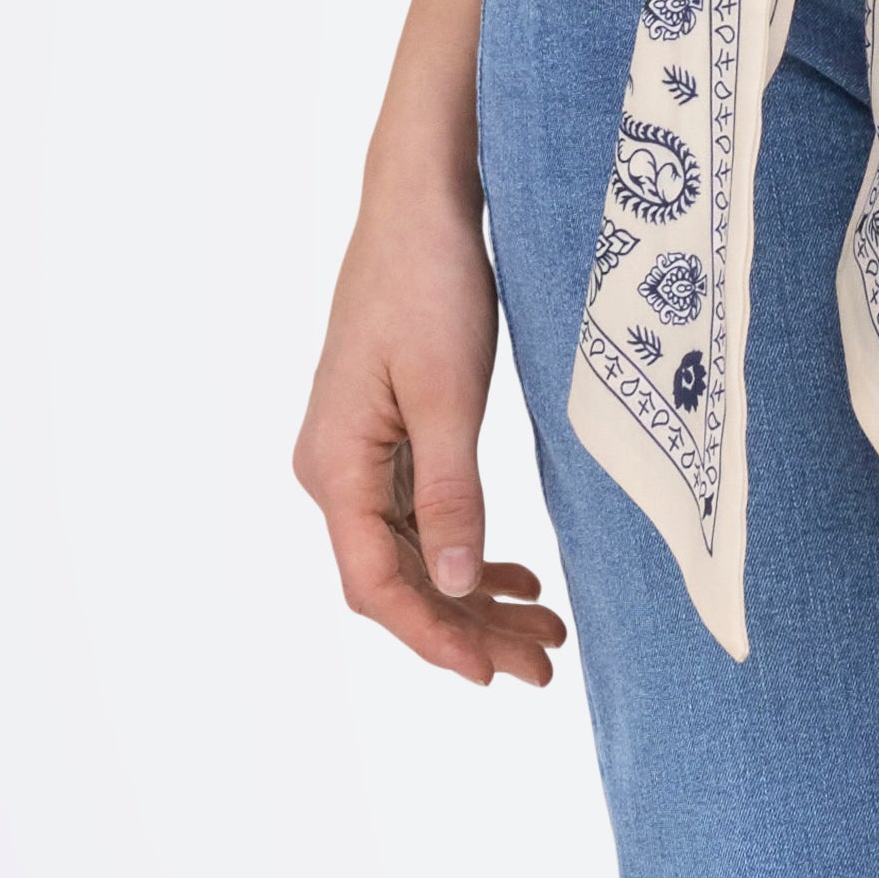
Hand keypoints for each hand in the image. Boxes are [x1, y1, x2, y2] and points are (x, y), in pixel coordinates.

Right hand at [294, 162, 568, 680]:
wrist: (419, 203)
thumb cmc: (428, 283)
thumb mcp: (449, 395)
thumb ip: (453, 494)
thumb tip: (458, 585)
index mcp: (333, 466)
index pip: (376, 585)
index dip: (435, 637)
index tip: (495, 674)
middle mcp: (332, 470)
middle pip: (398, 580)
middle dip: (468, 629)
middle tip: (544, 667)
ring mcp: (356, 455)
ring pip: (416, 554)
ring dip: (475, 597)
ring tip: (546, 633)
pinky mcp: (385, 437)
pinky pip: (422, 518)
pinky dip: (468, 551)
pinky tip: (516, 577)